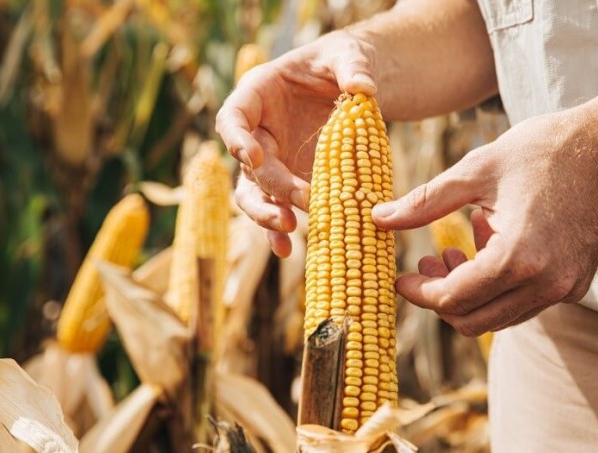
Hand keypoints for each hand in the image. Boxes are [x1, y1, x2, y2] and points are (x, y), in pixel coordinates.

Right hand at [216, 31, 376, 256]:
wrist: (352, 87)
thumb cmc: (341, 63)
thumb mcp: (348, 56)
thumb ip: (353, 68)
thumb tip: (364, 90)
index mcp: (258, 95)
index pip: (233, 117)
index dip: (237, 138)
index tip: (253, 155)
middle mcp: (258, 132)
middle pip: (247, 166)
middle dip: (268, 187)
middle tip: (294, 205)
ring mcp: (272, 161)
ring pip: (255, 195)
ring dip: (266, 216)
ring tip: (288, 233)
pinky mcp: (289, 183)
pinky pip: (278, 209)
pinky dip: (279, 231)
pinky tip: (289, 250)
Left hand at [373, 98, 597, 335]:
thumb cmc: (541, 150)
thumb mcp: (475, 170)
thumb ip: (424, 203)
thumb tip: (378, 219)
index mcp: (517, 257)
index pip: (452, 300)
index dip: (419, 293)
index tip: (401, 277)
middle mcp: (544, 283)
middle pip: (473, 320)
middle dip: (441, 298)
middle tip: (427, 262)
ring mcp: (564, 288)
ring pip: (499, 317)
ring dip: (469, 293)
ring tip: (457, 249)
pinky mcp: (575, 284)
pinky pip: (524, 303)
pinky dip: (498, 286)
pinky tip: (491, 244)